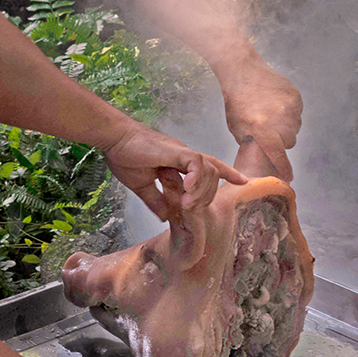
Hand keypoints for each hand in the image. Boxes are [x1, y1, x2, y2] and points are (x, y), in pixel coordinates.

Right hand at [101, 122, 246, 221]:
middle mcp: (185, 155)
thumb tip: (164, 216)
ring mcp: (182, 152)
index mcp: (178, 162)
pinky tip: (188, 190)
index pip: (209, 166)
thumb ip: (155, 200)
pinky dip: (197, 178)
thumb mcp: (141, 185)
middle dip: (208, 195)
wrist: (114, 140)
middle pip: (213, 173)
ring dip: (201, 191)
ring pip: (209, 169)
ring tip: (186, 205)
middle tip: (191, 211)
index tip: (243, 181)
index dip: (228, 172)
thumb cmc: (124, 157)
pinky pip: (196, 163)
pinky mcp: (175, 151)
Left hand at [220, 56, 301, 180]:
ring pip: (295, 128)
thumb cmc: (236, 101)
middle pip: (289, 142)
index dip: (284, 168)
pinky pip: (298, 113)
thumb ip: (252, 143)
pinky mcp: (296, 97)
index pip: (279, 156)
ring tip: (271, 117)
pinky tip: (276, 106)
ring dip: (286, 127)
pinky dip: (290, 114)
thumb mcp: (237, 128)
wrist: (243, 72)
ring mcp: (290, 107)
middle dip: (281, 142)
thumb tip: (262, 155)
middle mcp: (280, 120)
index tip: (288, 177)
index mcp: (263, 129)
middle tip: (270, 133)